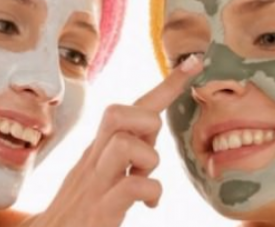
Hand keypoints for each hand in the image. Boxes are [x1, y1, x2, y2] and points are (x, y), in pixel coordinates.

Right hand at [21, 55, 201, 226]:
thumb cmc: (80, 211)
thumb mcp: (99, 175)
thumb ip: (120, 156)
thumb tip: (149, 137)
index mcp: (97, 150)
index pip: (130, 106)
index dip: (165, 84)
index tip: (194, 62)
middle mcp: (93, 160)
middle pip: (117, 112)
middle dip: (146, 123)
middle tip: (150, 149)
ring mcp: (95, 185)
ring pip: (125, 144)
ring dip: (148, 159)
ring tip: (146, 178)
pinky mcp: (100, 211)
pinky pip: (133, 186)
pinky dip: (152, 191)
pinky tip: (149, 203)